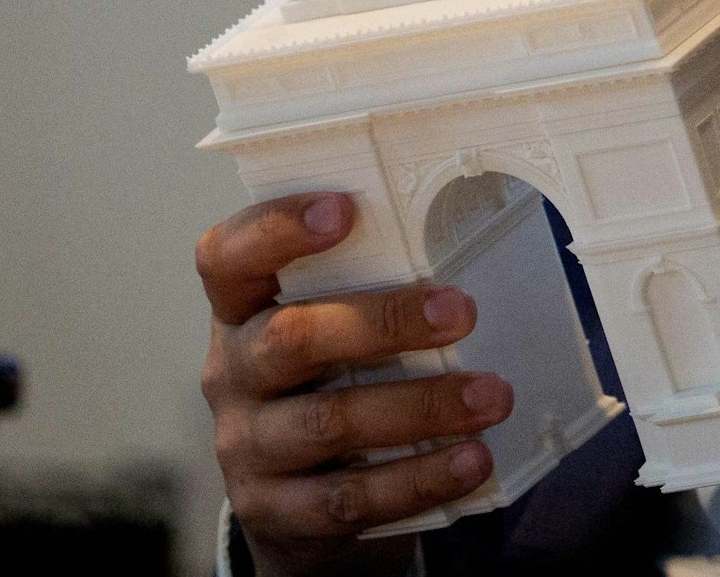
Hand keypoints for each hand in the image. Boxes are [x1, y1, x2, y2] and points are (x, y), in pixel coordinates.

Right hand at [195, 193, 513, 575]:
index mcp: (241, 311)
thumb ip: (370, 291)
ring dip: (421, 407)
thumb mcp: (331, 331)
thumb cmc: (328, 384)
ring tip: (493, 396)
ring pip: (329, 422)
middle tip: (462, 312)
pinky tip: (471, 460)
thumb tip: (478, 243)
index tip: (345, 210)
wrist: (294, 501)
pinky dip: (419, 479)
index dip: (275, 228)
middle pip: (290, 338)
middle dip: (383, 321)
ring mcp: (247, 445)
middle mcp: (232, 373)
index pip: (226, 257)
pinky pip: (350, 497)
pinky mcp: (275, 509)